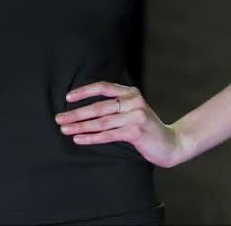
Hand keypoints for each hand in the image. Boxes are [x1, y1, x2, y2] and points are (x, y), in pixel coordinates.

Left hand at [54, 81, 188, 168]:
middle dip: (76, 113)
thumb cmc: (146, 129)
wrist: (171, 144)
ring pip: (101, 121)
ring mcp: (136, 115)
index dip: (84, 91)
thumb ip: (116, 106)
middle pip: (98, 106)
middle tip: (59, 118)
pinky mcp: (136, 131)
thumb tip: (85, 108)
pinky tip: (79, 139)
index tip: (67, 97)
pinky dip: (91, 137)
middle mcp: (133, 101)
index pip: (103, 87)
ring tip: (65, 129)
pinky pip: (108, 135)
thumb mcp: (133, 111)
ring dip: (80, 126)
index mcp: (131, 92)